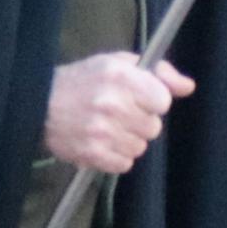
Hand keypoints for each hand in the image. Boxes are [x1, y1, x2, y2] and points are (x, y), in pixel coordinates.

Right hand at [44, 53, 193, 176]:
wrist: (38, 105)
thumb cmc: (82, 80)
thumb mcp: (118, 63)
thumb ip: (158, 73)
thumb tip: (188, 87)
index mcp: (120, 76)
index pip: (163, 101)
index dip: (152, 101)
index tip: (137, 98)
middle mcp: (112, 103)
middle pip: (153, 127)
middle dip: (139, 122)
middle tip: (117, 113)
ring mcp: (102, 131)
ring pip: (140, 147)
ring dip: (127, 140)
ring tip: (107, 127)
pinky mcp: (92, 154)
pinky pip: (124, 163)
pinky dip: (115, 156)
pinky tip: (101, 142)